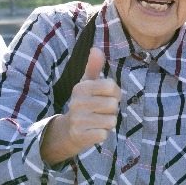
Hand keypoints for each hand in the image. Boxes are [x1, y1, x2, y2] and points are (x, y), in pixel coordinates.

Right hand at [40, 47, 120, 163]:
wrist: (69, 131)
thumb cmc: (85, 104)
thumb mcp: (88, 84)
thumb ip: (94, 67)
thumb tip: (96, 48)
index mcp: (81, 87)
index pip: (112, 87)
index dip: (115, 94)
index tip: (107, 97)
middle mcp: (77, 101)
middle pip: (113, 105)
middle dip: (111, 110)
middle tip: (100, 112)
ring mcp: (78, 119)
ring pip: (111, 120)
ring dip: (108, 123)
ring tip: (96, 121)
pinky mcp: (80, 135)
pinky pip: (104, 134)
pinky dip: (102, 134)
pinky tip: (93, 131)